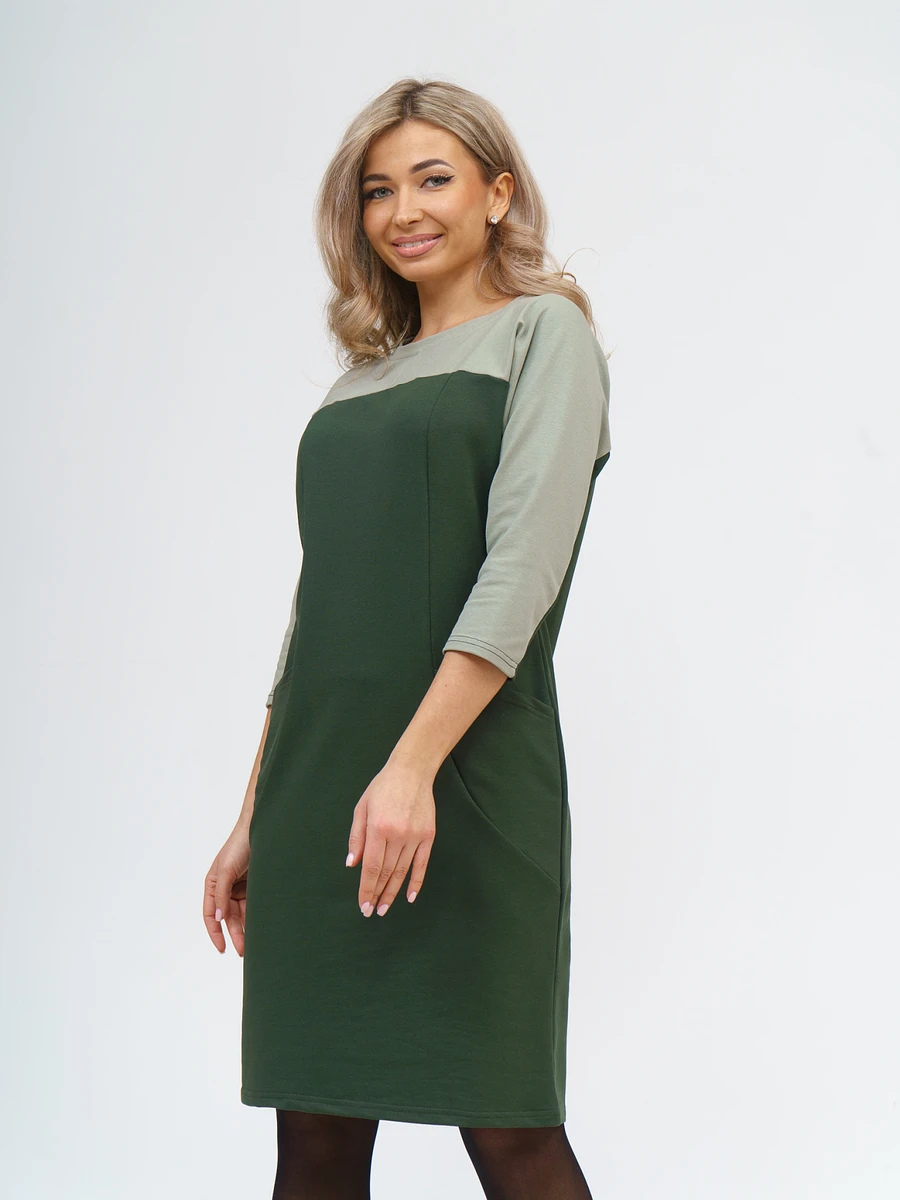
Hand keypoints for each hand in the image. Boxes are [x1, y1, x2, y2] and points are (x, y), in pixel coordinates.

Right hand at [203, 821, 250, 954]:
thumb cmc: (239, 845)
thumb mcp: (226, 870)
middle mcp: (226, 888)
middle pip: (228, 917)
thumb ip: (220, 895)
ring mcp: (241, 887)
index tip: (222, 948)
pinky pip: (255, 905)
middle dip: (235, 934)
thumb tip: (218, 917)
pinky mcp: (256, 885)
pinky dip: (257, 916)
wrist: (262, 829)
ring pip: (242, 913)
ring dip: (247, 928)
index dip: (214, 932)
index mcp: (213, 884)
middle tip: (243, 951)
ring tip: (255, 943)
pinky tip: (262, 927)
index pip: (210, 914)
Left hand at [346, 758, 435, 916]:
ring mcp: (415, 836)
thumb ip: (356, 836)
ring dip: (392, 892)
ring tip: (385, 908)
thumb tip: (351, 864)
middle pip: (385, 873)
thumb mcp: (361, 807)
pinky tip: (409, 897)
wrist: (412, 771)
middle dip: (377, 894)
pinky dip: (416, 882)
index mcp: (378, 828)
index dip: (366, 889)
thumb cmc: (382, 787)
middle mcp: (397, 835)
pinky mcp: (428, 836)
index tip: (363, 905)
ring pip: (402, 872)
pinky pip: (422, 864)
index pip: (370, 868)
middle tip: (371, 912)